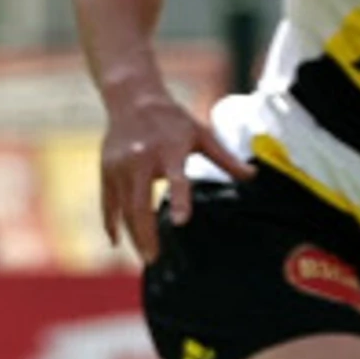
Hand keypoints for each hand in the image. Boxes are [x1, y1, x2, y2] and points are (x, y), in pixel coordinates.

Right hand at [99, 88, 246, 264]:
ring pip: (123, 207)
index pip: (176, 178)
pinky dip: (111, 223)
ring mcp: (119, 166)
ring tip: (146, 255)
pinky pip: (107, 202)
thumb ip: (225, 159)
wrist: (132, 99)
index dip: (179, 199)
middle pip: (139, 203)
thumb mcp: (202, 135)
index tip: (180, 222)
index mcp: (169, 150)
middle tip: (155, 259)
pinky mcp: (106, 170)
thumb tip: (253, 177)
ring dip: (132, 234)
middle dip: (146, 233)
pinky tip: (117, 242)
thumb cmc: (173, 120)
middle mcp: (141, 159)